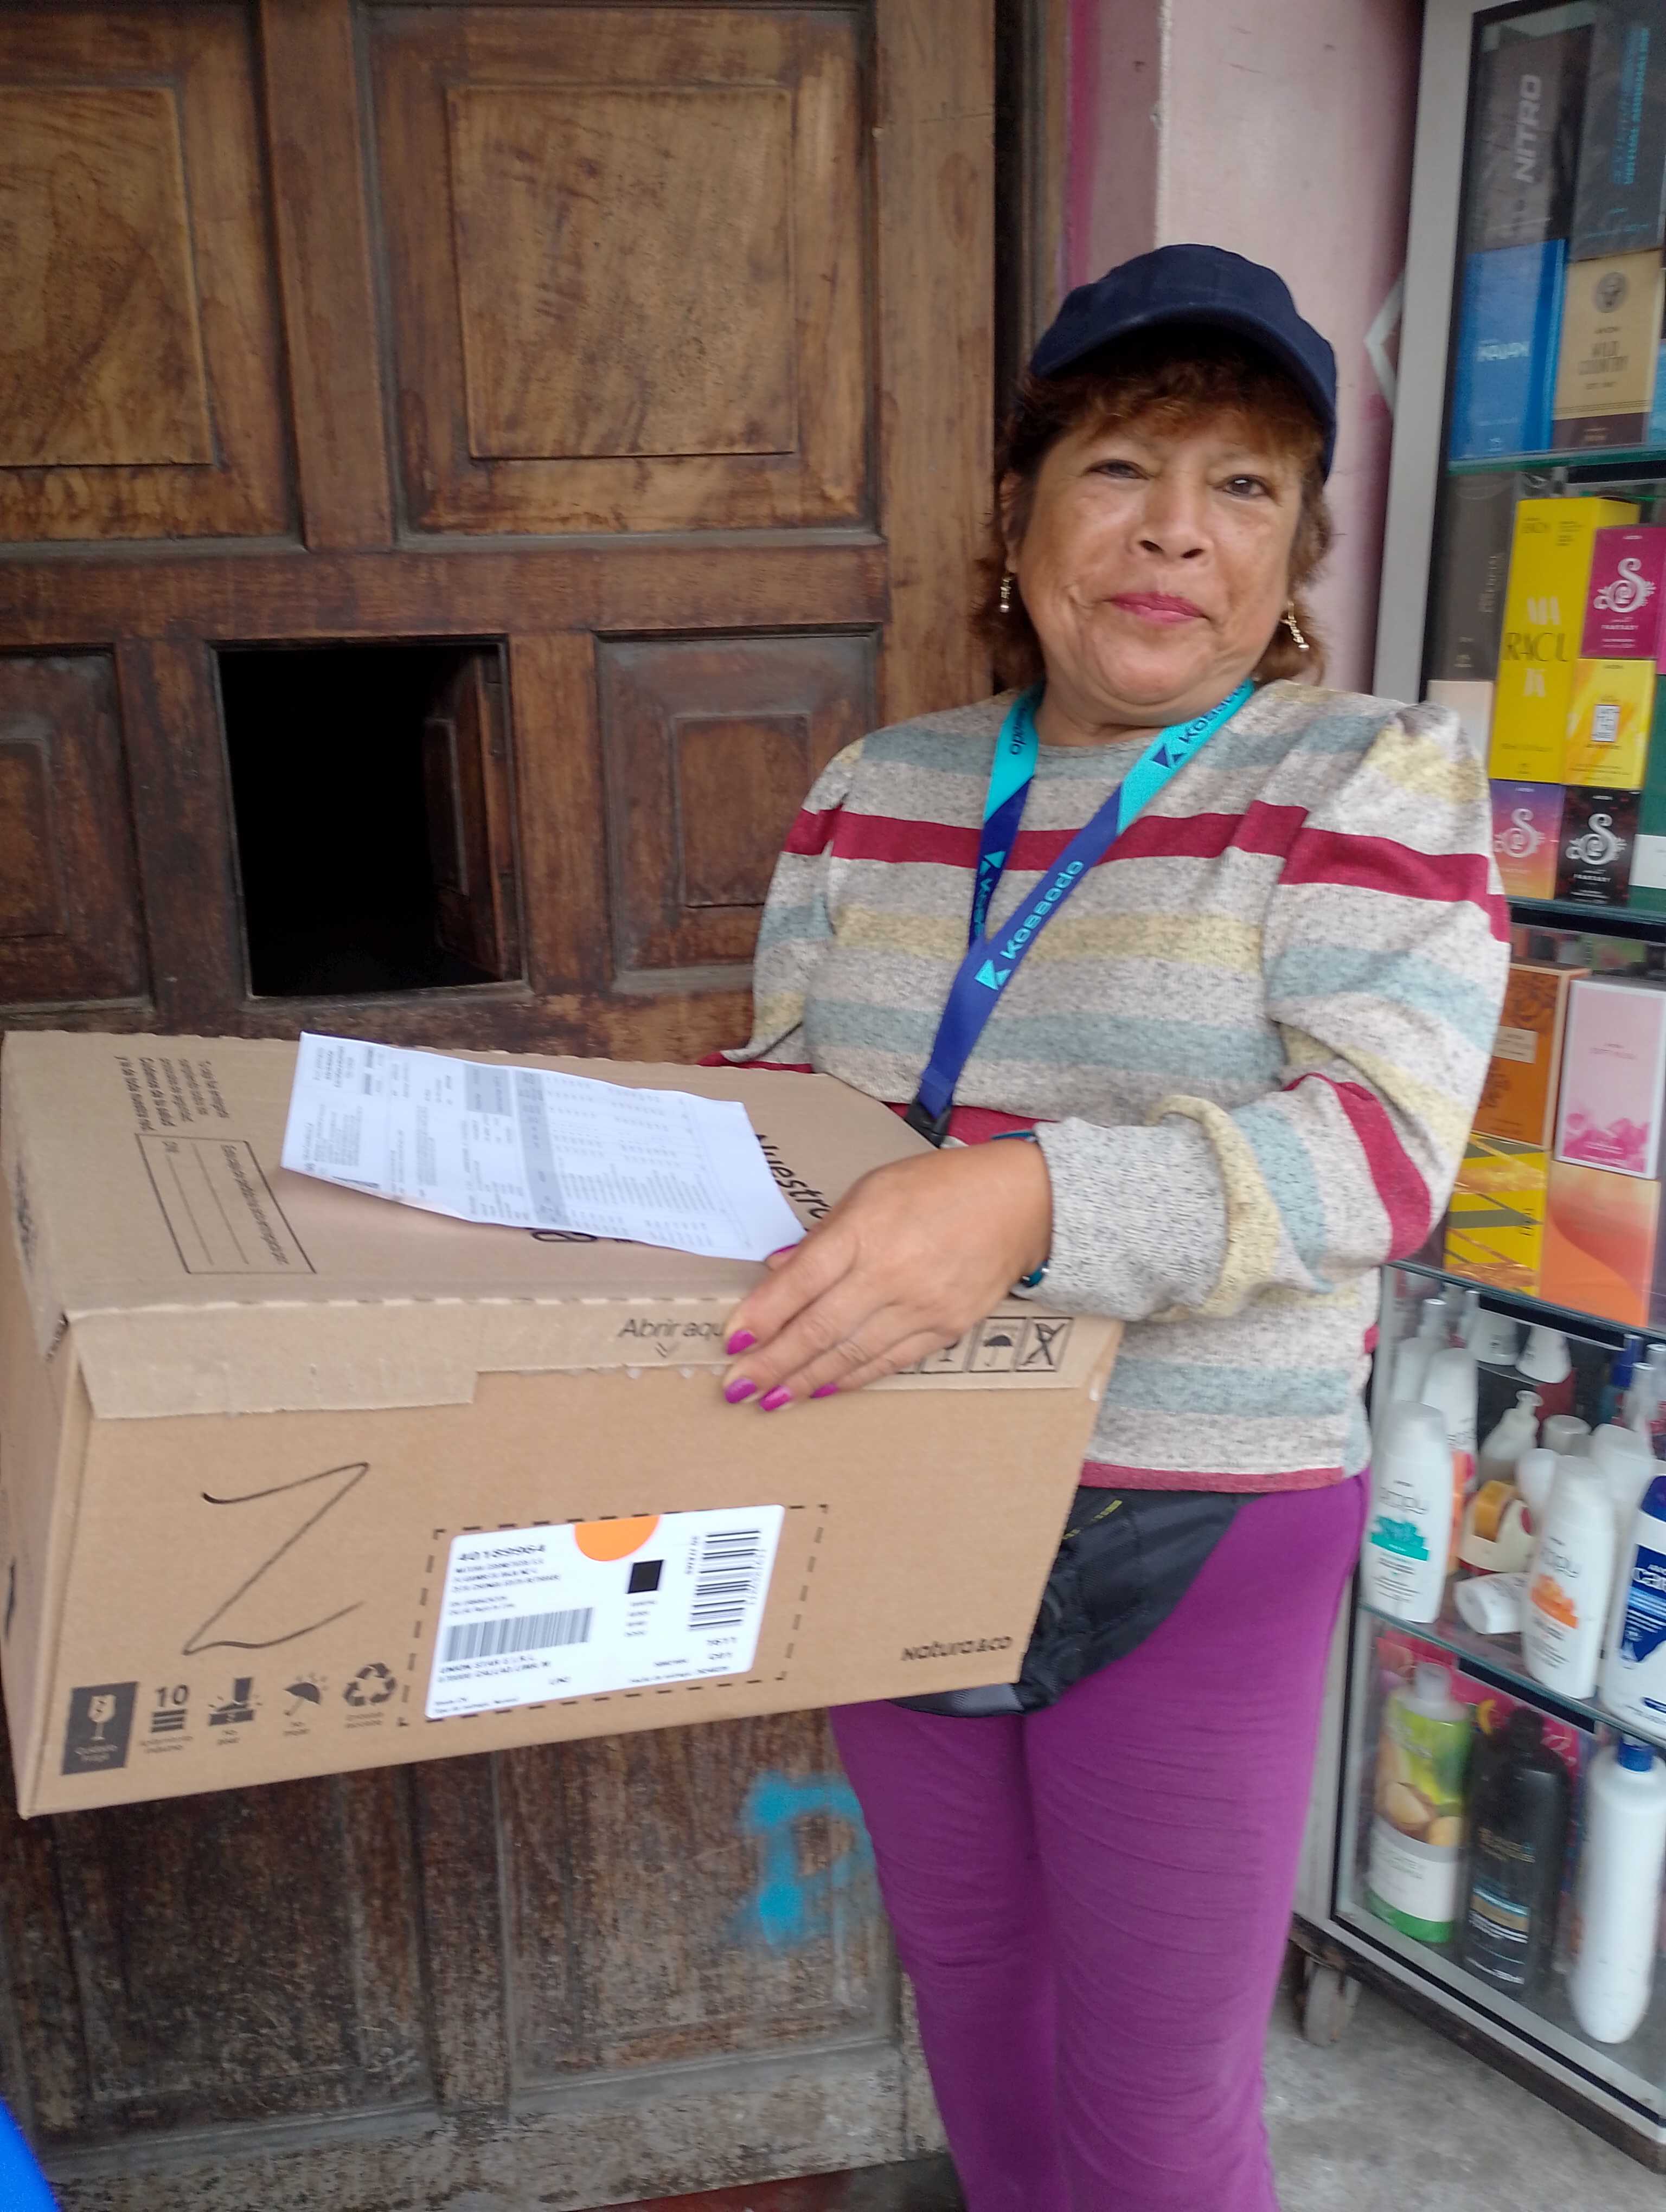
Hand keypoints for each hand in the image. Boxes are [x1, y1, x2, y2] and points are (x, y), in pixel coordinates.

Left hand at [720, 1139, 1051, 1408]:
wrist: (1020, 1203)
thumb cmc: (938, 1188)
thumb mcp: (871, 1190)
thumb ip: (823, 1235)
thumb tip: (777, 1268)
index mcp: (867, 1229)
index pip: (802, 1281)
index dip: (764, 1314)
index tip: (732, 1339)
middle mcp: (891, 1273)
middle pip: (819, 1328)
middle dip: (773, 1362)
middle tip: (737, 1387)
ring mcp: (922, 1306)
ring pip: (852, 1354)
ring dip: (805, 1380)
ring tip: (770, 1397)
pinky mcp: (946, 1328)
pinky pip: (889, 1362)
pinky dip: (852, 1378)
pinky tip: (822, 1389)